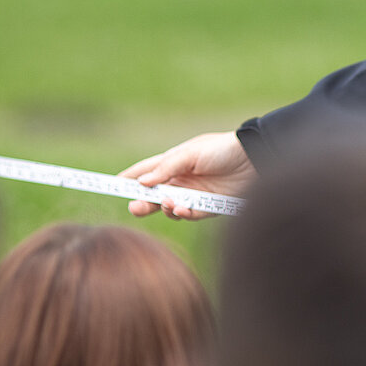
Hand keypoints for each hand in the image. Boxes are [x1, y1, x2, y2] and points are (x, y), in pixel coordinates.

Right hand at [120, 131, 258, 219]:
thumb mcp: (191, 153)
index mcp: (173, 163)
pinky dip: (183, 214)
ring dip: (164, 208)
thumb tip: (141, 182)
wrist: (255, 158)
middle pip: (153, 196)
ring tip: (168, 203)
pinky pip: (189, 216)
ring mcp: (193, 195)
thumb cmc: (222, 149)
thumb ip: (167, 168)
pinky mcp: (207, 208)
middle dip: (142, 203)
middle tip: (135, 208)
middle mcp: (180, 180)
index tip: (111, 185)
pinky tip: (182, 209)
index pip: (145, 172)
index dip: (128, 179)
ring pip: (168, 208)